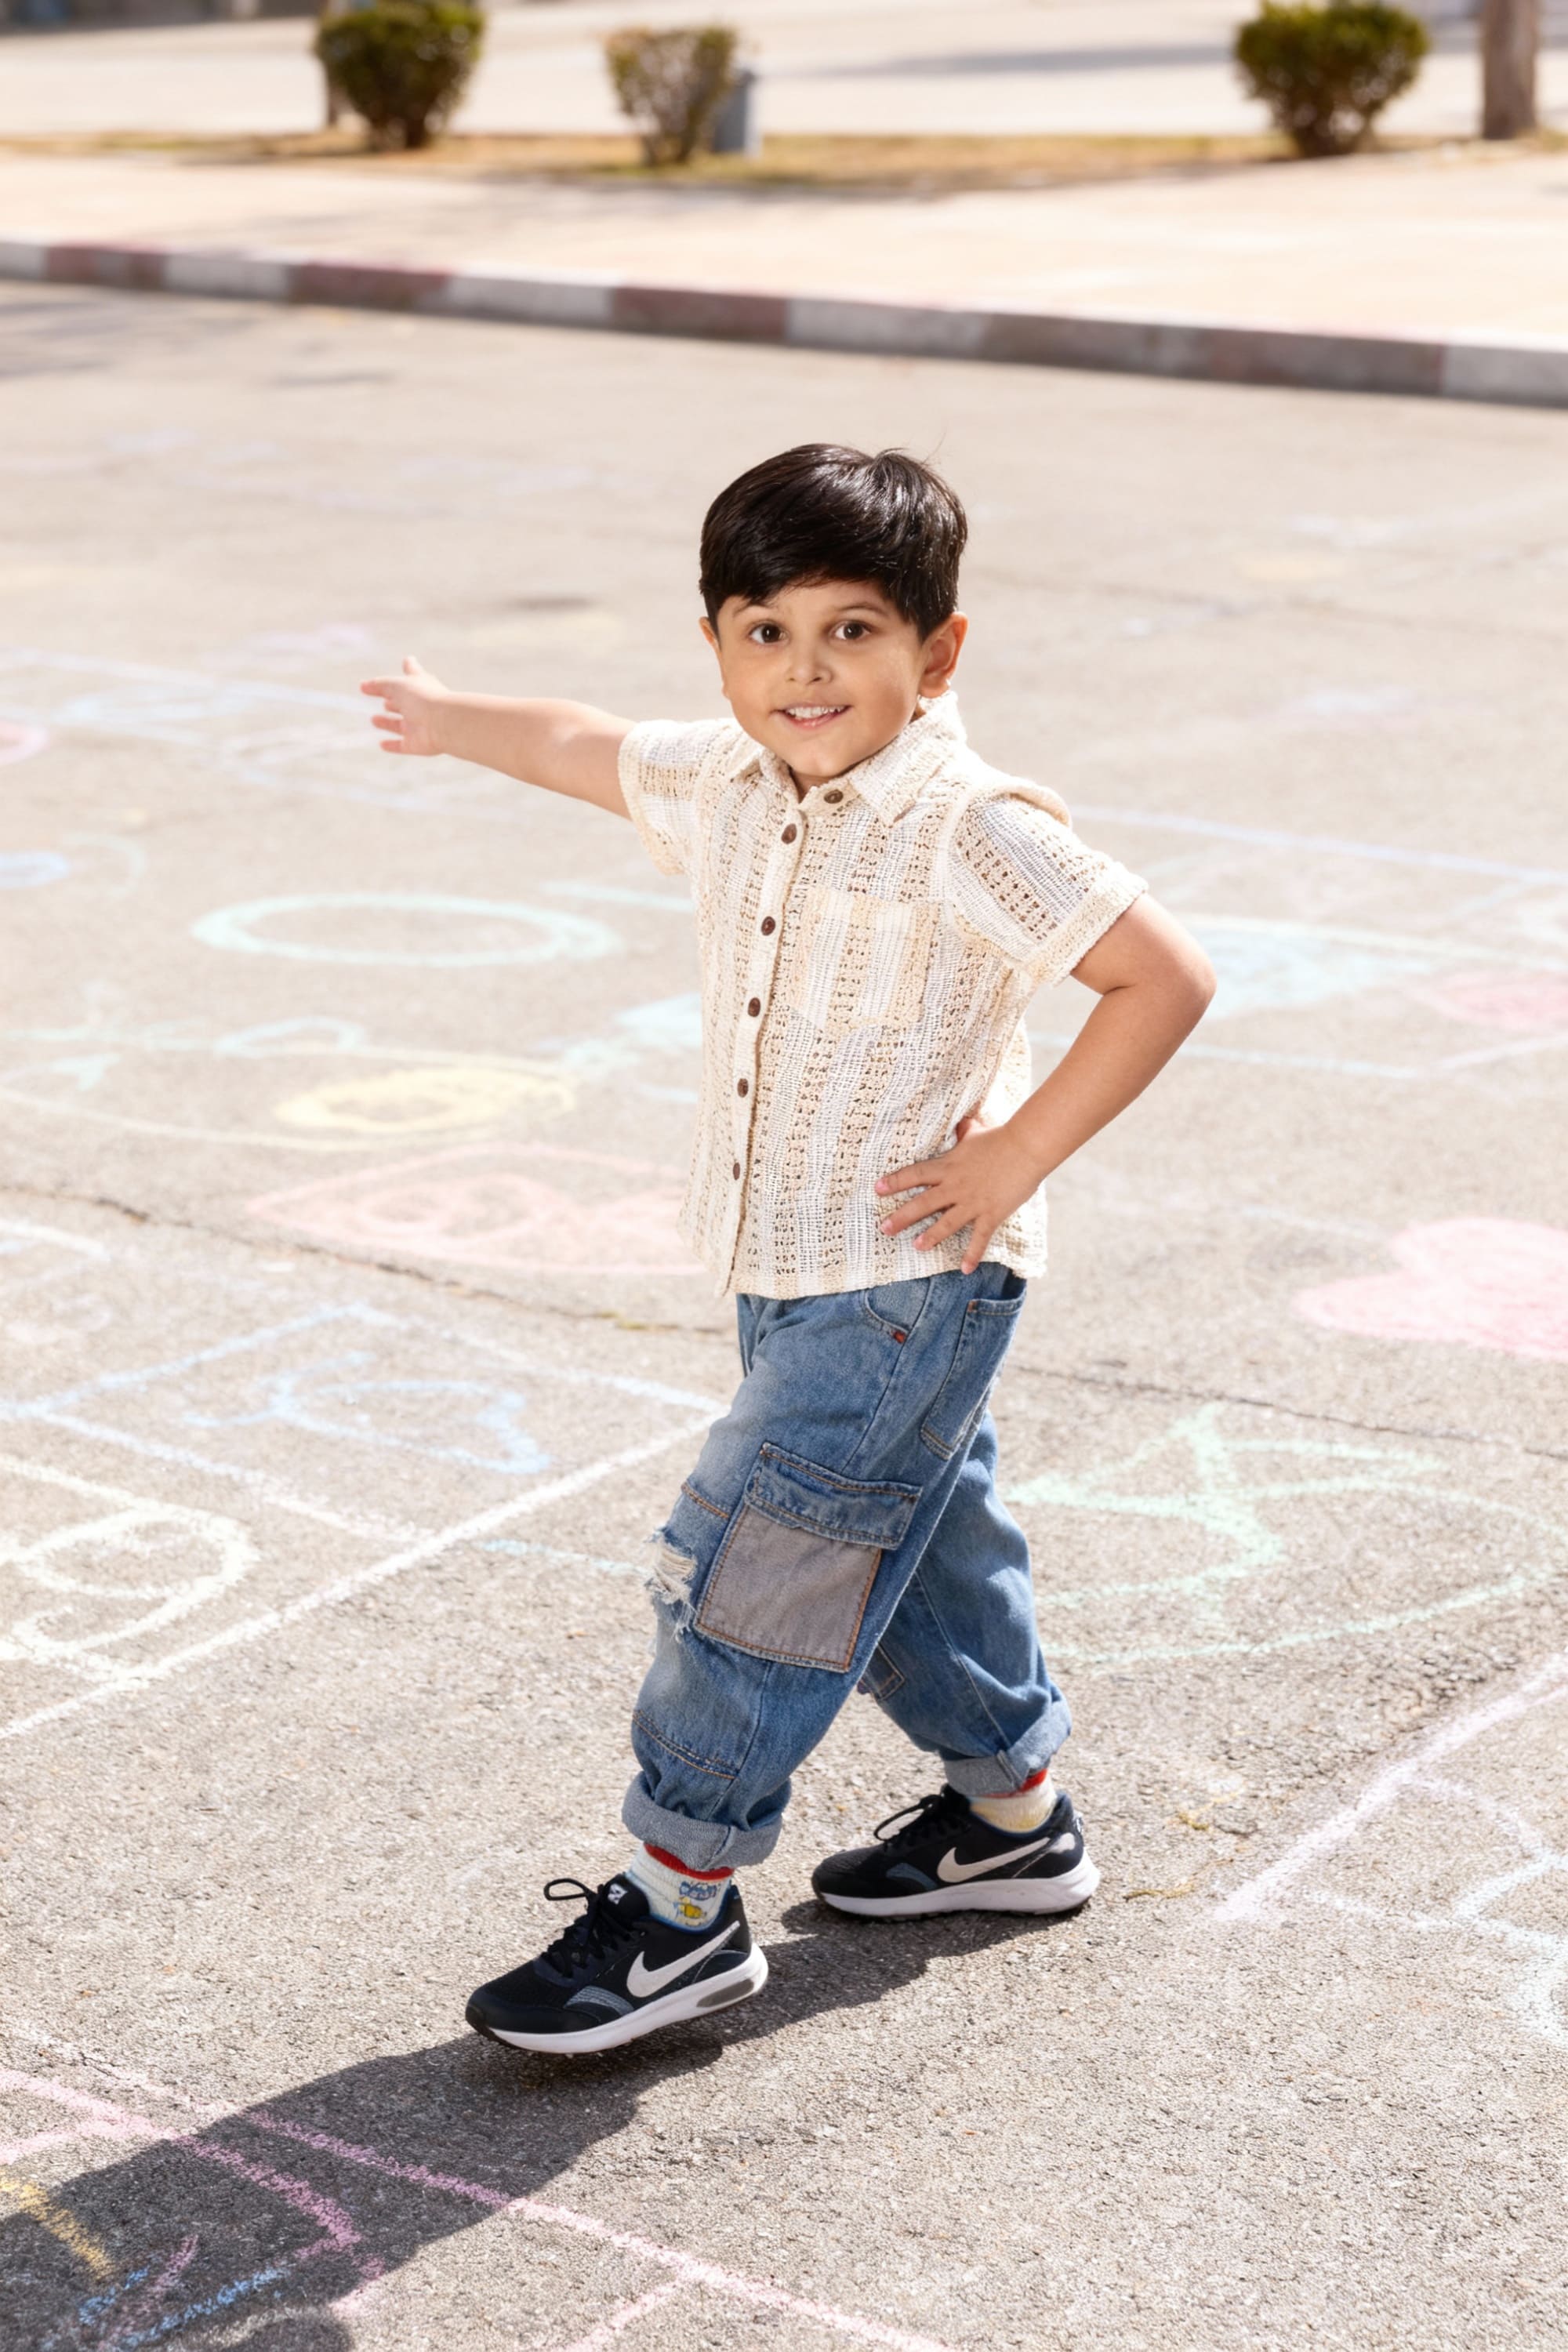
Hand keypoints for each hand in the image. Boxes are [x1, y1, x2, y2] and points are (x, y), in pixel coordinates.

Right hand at [359, 654, 449, 755]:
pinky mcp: (416, 744)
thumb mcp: (397, 685)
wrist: (444, 723)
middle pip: (405, 702)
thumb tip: (364, 685)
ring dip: (388, 723)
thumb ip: (380, 684)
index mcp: (421, 685)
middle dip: (394, 701)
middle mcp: (421, 705)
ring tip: (374, 719)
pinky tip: (382, 744)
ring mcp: (419, 725)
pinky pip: (402, 746)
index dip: (408, 668)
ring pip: (400, 725)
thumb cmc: (424, 698)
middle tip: (386, 700)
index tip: (407, 662)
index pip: (413, 673)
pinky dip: (392, 745)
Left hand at [876, 1111, 1043, 1274]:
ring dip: (930, 1237)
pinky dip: (972, 1254)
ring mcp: (972, 1202)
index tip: (877, 1188)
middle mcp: (955, 1186)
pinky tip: (965, 1269)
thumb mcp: (976, 1131)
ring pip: (945, 1223)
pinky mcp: (990, 1214)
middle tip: (884, 1229)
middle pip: (922, 1203)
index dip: (895, 1181)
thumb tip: (961, 1122)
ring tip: (917, 1246)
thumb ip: (964, 1130)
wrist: (1026, 1148)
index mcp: (948, 1166)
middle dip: (901, 1217)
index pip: (915, 1174)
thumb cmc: (1001, 1137)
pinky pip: (979, 1238)